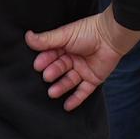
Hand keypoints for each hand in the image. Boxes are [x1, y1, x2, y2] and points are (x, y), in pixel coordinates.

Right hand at [25, 9, 139, 110]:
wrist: (111, 36)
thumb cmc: (88, 31)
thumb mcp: (65, 35)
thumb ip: (47, 40)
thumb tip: (27, 37)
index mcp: (65, 47)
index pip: (51, 56)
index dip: (45, 60)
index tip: (37, 65)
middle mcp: (73, 59)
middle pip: (59, 69)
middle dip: (52, 73)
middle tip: (46, 77)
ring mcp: (83, 70)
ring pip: (69, 81)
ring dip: (61, 87)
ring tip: (52, 92)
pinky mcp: (93, 79)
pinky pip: (83, 91)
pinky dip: (76, 99)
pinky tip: (67, 106)